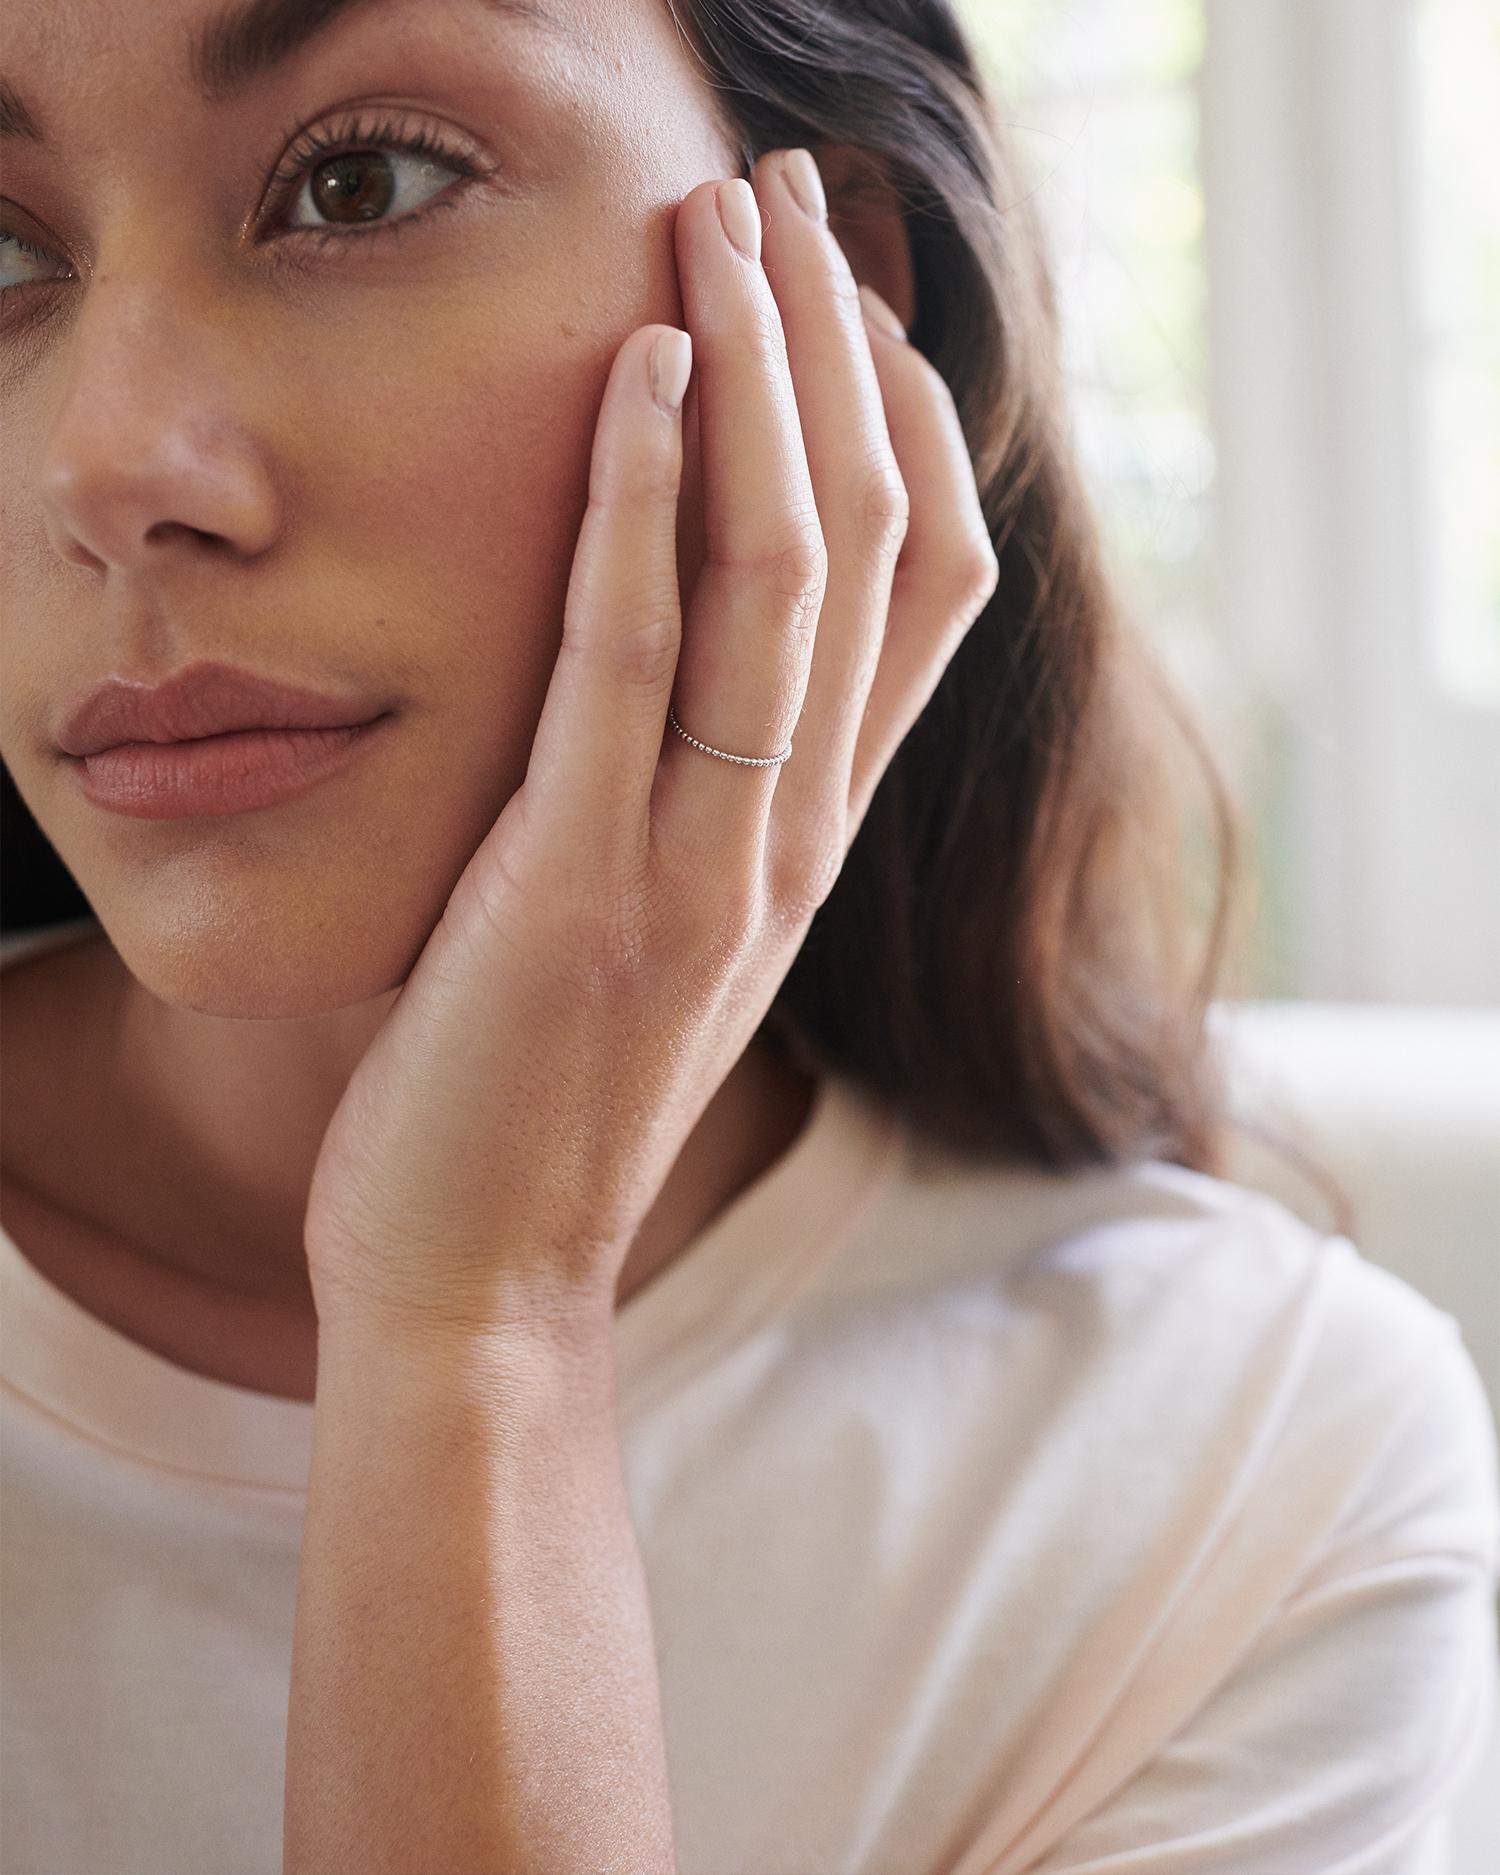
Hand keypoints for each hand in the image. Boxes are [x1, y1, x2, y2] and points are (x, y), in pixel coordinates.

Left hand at [301, 150, 998, 1339]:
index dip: (909, 430)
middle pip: (873, 546)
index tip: (850, 307)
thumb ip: (693, 793)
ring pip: (787, 578)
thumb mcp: (654, 922)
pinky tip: (643, 373)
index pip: (925, 598)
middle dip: (842, 350)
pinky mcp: (583, 885)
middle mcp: (793, 842)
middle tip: (790, 196)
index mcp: (812, 845)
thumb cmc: (542, 1093)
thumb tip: (664, 645)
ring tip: (728, 224)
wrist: (481, 1279)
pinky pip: (638, 658)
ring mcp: (706, 867)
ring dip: (766, 380)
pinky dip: (651, 502)